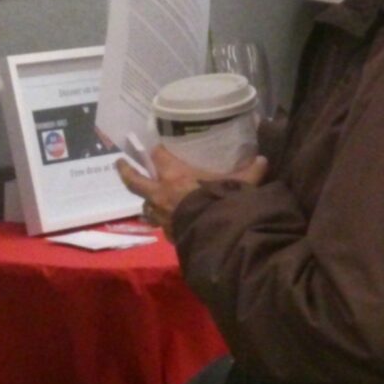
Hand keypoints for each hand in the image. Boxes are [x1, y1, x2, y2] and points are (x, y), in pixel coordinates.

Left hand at [116, 144, 259, 230]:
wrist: (217, 236)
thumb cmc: (222, 201)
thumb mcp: (239, 183)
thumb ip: (250, 171)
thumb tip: (264, 160)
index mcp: (174, 175)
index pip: (158, 157)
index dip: (157, 151)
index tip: (156, 147)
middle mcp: (161, 193)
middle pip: (134, 180)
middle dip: (125, 170)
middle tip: (119, 162)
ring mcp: (161, 215)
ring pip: (145, 205)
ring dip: (146, 200)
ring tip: (149, 198)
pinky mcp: (167, 233)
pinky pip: (159, 223)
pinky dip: (161, 220)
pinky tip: (168, 221)